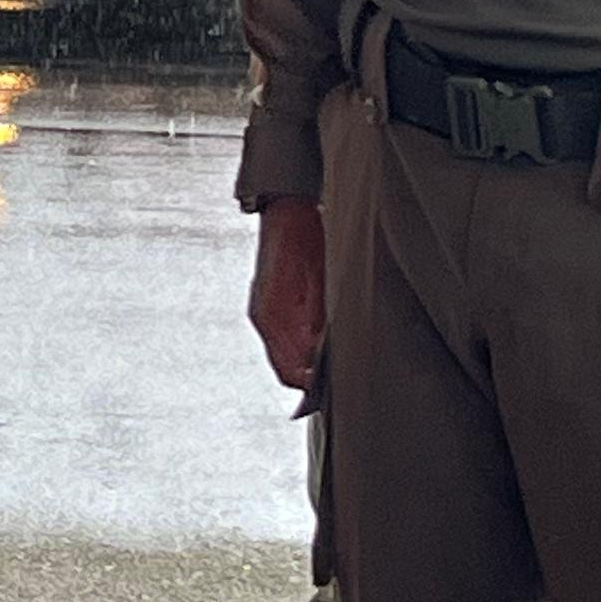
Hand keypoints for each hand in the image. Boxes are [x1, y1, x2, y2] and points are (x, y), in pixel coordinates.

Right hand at [247, 196, 326, 393]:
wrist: (288, 209)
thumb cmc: (306, 237)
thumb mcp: (323, 283)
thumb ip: (322, 323)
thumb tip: (325, 357)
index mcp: (272, 315)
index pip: (289, 370)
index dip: (311, 386)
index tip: (332, 391)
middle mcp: (262, 317)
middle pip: (284, 367)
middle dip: (308, 379)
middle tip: (337, 384)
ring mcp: (263, 310)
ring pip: (283, 355)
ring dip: (305, 364)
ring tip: (330, 365)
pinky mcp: (269, 303)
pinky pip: (282, 338)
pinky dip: (299, 348)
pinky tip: (318, 343)